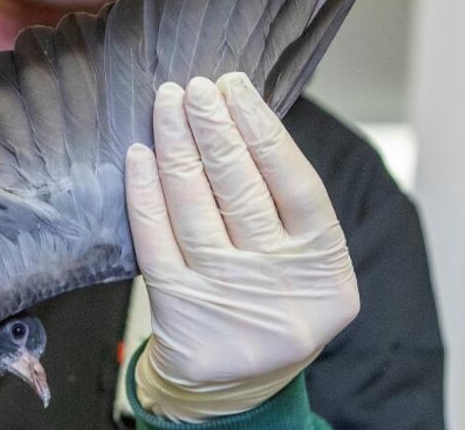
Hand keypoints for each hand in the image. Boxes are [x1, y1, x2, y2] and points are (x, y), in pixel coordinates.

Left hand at [125, 73, 358, 420]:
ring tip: (168, 104)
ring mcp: (227, 297)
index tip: (234, 87)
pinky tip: (141, 156)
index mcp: (323, 263)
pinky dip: (146, 193)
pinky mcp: (179, 310)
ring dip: (177, 146)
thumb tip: (243, 115)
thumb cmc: (273, 296)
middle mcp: (278, 281)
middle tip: (195, 87)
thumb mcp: (304, 258)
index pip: (294, 182)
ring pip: (194, 208)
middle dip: (214, 128)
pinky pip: (155, 240)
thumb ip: (284, 200)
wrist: (240, 378)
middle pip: (240, 189)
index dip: (261, 129)